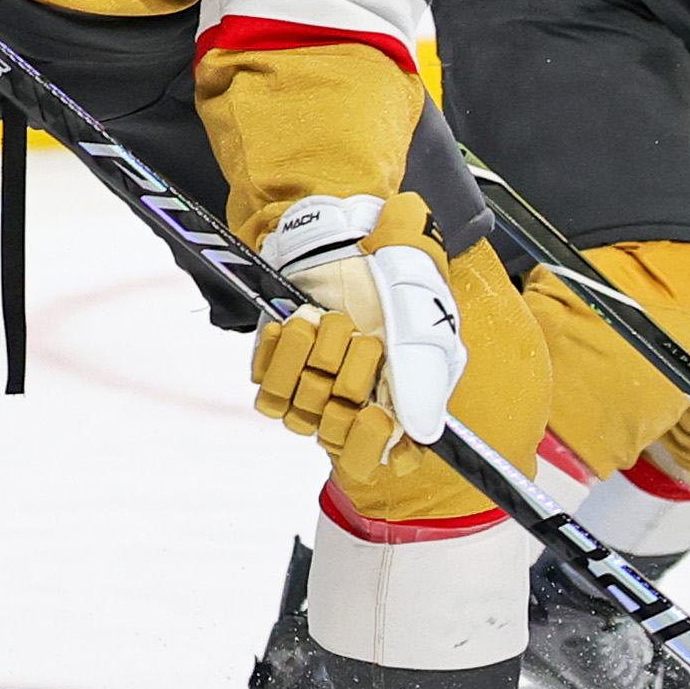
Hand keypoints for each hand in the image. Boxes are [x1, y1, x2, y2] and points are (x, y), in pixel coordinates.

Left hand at [250, 191, 465, 452]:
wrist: (352, 232)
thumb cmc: (397, 274)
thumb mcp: (423, 318)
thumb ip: (423, 375)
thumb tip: (420, 432)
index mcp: (396, 403)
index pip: (377, 456)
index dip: (369, 443)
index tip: (376, 414)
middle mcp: (354, 403)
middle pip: (334, 434)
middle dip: (349, 380)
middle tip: (365, 339)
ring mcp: (312, 387)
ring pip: (298, 413)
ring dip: (314, 360)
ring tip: (330, 320)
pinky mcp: (278, 366)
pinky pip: (266, 386)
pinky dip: (280, 354)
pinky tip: (298, 323)